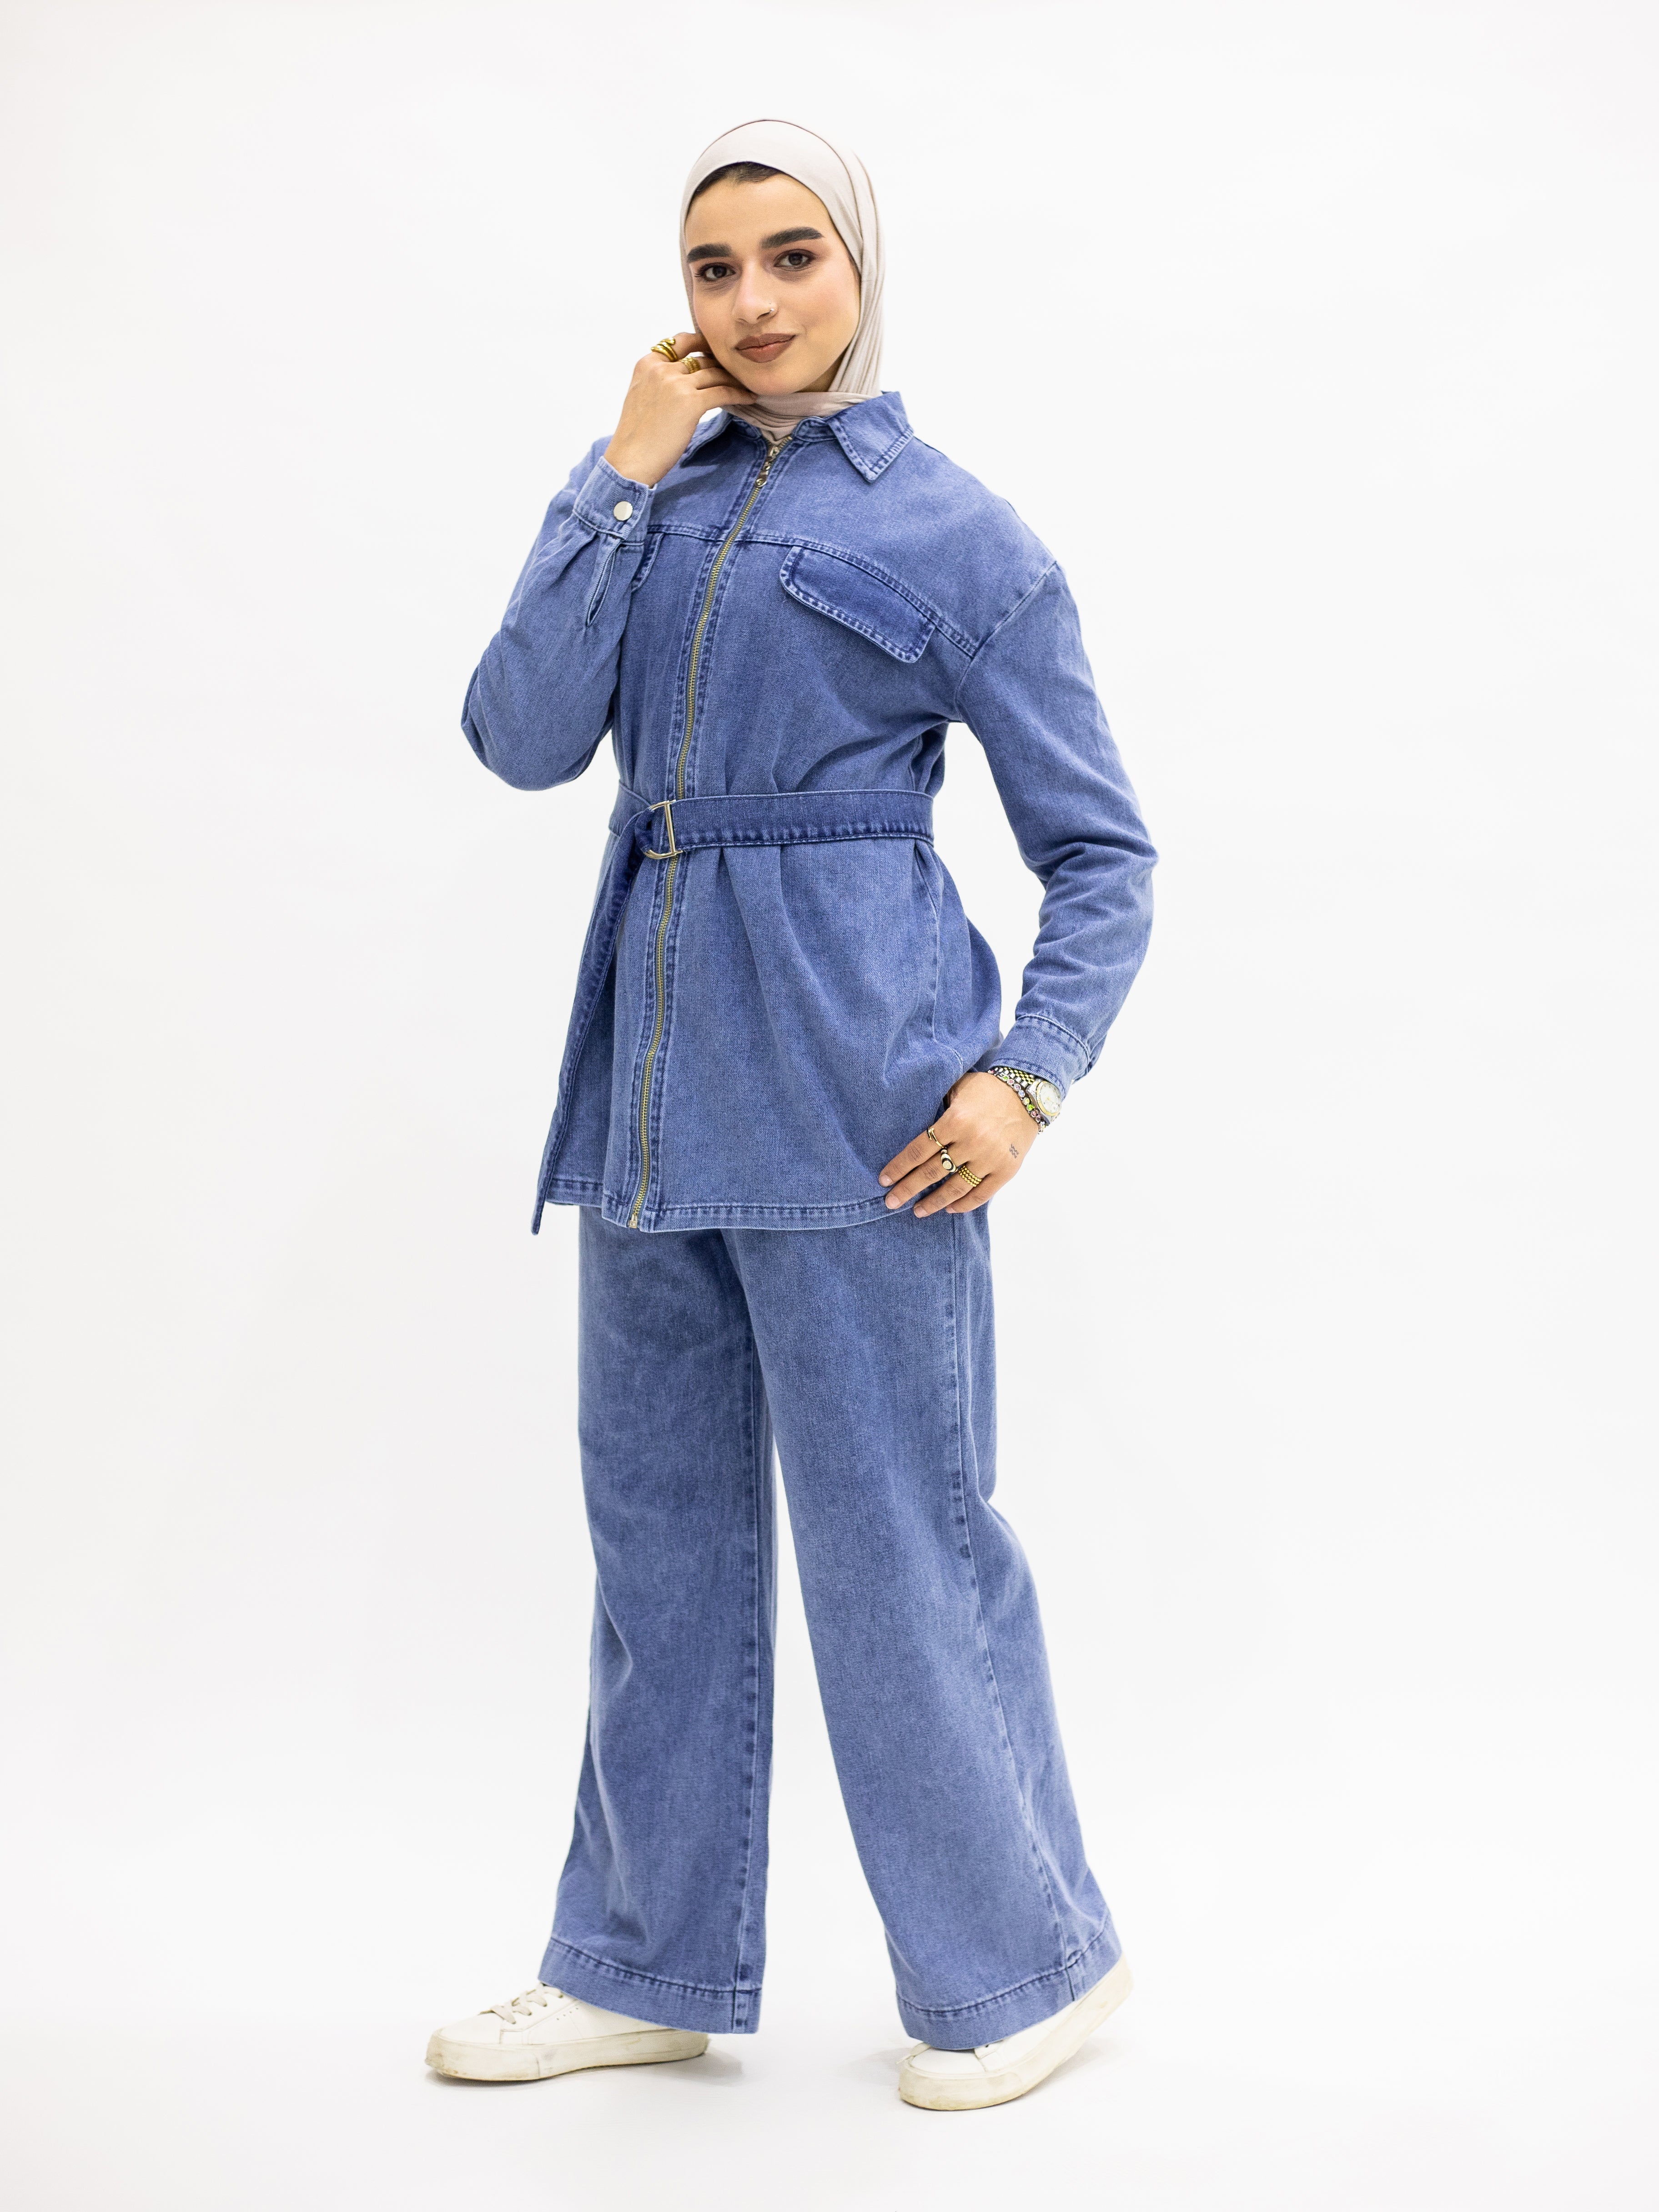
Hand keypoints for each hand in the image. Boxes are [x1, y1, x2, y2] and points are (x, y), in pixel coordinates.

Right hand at [603, 332, 750, 486]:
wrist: (630, 460)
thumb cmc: (637, 436)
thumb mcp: (641, 395)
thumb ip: (658, 380)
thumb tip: (681, 378)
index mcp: (647, 364)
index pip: (680, 342)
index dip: (702, 343)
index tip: (716, 350)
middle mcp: (661, 368)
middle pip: (701, 358)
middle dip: (722, 364)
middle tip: (738, 371)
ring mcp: (676, 384)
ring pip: (715, 373)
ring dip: (734, 379)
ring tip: (747, 384)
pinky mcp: (691, 403)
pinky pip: (723, 392)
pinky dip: (739, 394)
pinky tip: (749, 398)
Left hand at [878, 1071, 1039, 1217]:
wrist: (1029, 1093)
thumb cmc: (987, 1089)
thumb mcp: (958, 1089)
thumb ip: (936, 1107)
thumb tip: (907, 1126)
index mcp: (956, 1120)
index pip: (919, 1150)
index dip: (899, 1167)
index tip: (884, 1180)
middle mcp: (972, 1141)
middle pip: (932, 1172)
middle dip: (907, 1189)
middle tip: (890, 1202)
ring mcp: (991, 1158)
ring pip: (955, 1188)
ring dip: (933, 1202)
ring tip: (917, 1211)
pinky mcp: (1007, 1170)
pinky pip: (981, 1194)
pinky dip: (964, 1204)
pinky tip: (949, 1208)